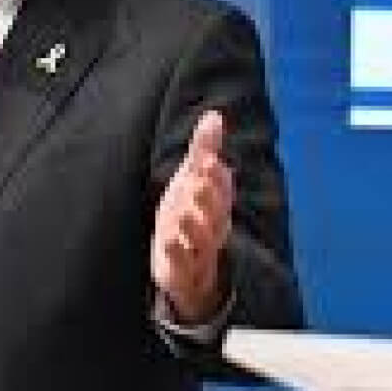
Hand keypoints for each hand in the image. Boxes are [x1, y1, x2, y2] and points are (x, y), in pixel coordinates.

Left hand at [151, 110, 233, 323]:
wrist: (187, 275)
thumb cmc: (190, 218)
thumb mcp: (192, 181)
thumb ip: (204, 149)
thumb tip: (214, 115)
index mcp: (215, 206)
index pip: (221, 190)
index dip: (216, 178)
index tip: (209, 161)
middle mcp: (210, 228)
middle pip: (213, 213)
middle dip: (207, 197)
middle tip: (198, 182)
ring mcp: (197, 251)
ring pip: (200, 239)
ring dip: (193, 225)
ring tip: (184, 212)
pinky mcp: (181, 272)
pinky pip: (181, 263)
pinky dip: (177, 253)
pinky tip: (169, 240)